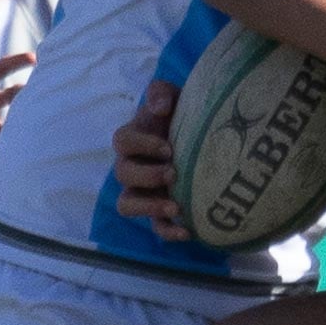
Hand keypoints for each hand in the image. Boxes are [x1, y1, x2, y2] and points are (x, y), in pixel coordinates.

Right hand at [113, 81, 188, 240]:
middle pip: (123, 174)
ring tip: (175, 207)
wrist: (202, 135)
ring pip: (128, 204)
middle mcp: (132, 166)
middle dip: (147, 175)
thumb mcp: (173, 96)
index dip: (142, 145)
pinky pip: (155, 226)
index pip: (123, 141)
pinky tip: (187, 232)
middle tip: (173, 173)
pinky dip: (167, 231)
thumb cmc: (182, 115)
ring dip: (148, 207)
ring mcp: (142, 191)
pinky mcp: (159, 209)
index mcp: (134, 140)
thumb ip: (161, 92)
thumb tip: (159, 108)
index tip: (168, 147)